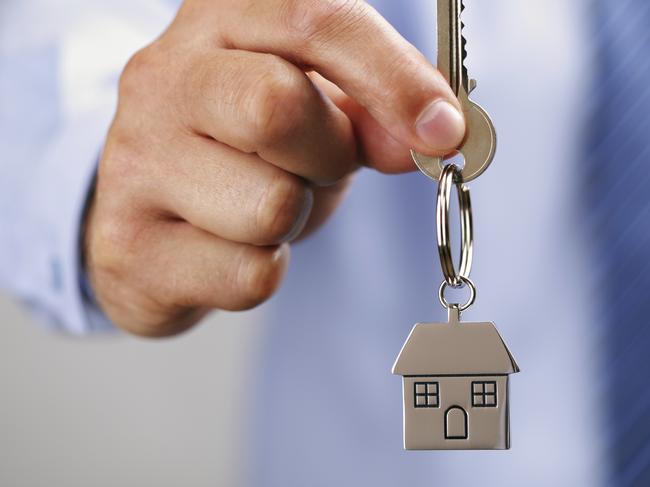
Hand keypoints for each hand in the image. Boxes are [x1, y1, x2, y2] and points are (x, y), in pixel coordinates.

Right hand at [84, 0, 465, 336]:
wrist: (153, 212)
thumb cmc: (244, 149)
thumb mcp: (314, 109)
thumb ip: (373, 109)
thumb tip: (435, 135)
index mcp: (217, 21)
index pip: (313, 20)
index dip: (393, 77)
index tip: (445, 131)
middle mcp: (161, 79)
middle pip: (276, 109)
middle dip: (327, 154)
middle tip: (316, 166)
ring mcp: (134, 162)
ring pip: (269, 206)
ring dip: (294, 219)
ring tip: (260, 206)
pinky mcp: (128, 245)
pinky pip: (250, 275)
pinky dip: (265, 270)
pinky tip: (230, 250)